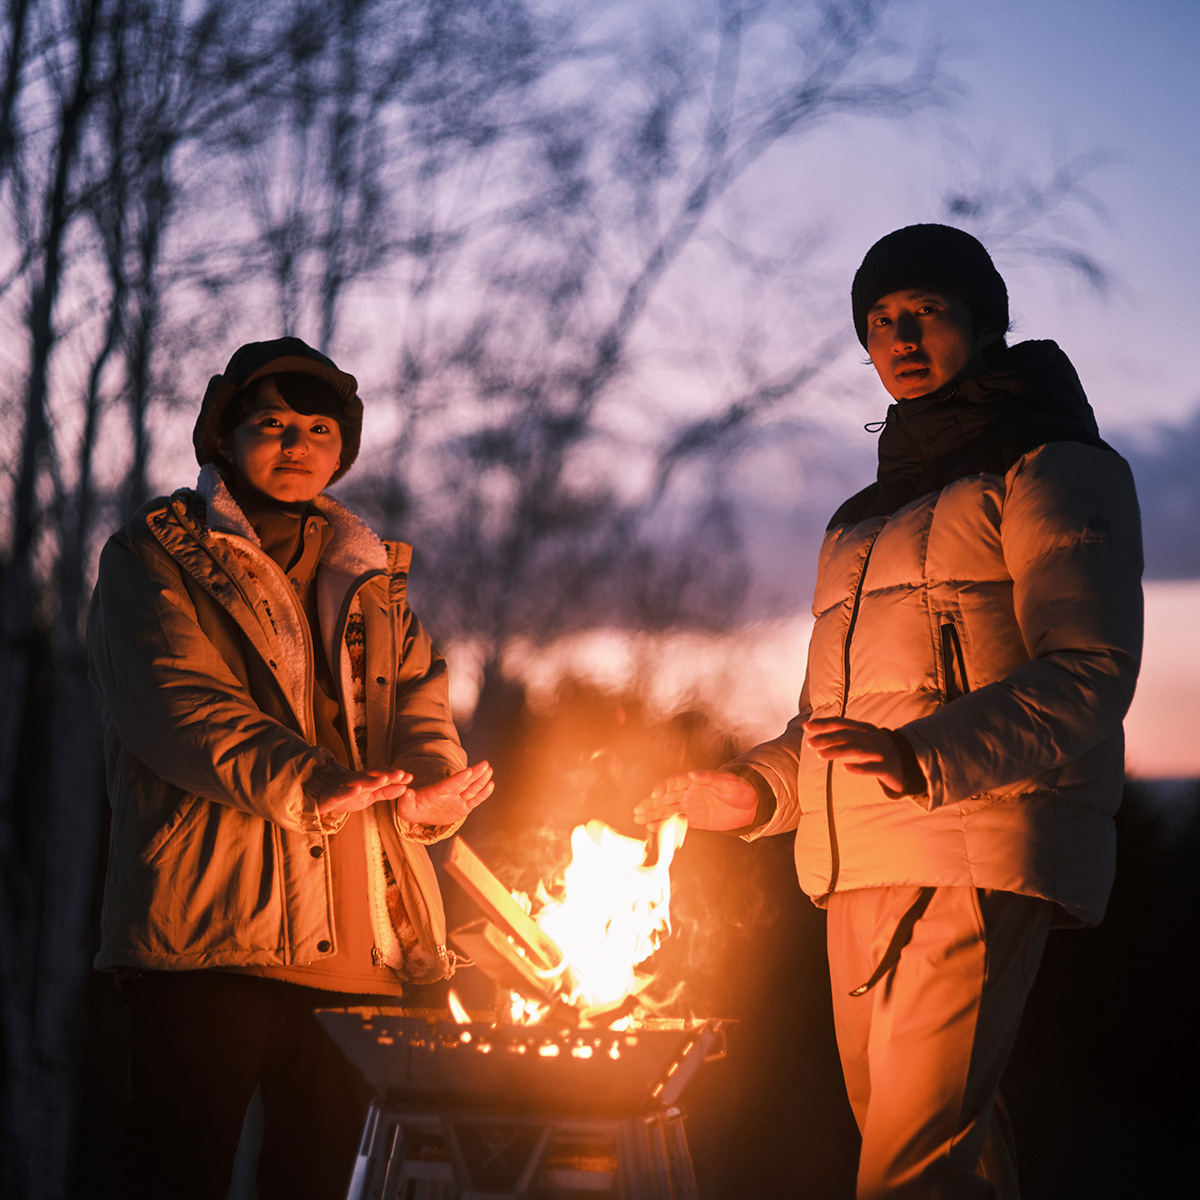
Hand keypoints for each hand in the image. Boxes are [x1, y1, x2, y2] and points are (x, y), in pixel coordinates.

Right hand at [318, 768, 413, 816]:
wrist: (321, 798)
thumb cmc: (348, 795)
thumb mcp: (369, 796)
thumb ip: (386, 792)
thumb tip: (405, 788)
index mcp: (365, 779)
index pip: (382, 774)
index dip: (395, 775)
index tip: (410, 777)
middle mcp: (356, 779)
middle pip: (373, 774)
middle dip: (387, 774)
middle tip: (402, 774)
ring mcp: (344, 786)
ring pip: (359, 782)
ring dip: (372, 780)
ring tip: (384, 779)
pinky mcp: (332, 796)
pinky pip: (341, 793)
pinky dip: (349, 790)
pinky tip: (357, 789)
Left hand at [396, 760, 493, 825]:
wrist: (420, 813)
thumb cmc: (412, 808)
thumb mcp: (405, 807)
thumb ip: (407, 800)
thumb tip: (408, 793)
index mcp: (436, 792)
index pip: (449, 784)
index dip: (459, 778)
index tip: (468, 771)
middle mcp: (449, 793)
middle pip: (464, 783)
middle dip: (475, 774)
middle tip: (485, 764)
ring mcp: (457, 799)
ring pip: (471, 789)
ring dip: (481, 780)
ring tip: (489, 770)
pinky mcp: (462, 807)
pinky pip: (474, 800)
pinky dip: (482, 794)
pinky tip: (490, 785)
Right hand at [634, 770, 757, 831]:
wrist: (751, 804)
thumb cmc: (740, 788)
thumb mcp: (727, 782)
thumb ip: (710, 778)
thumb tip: (691, 774)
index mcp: (694, 781)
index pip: (673, 783)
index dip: (663, 787)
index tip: (655, 794)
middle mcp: (689, 793)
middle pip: (665, 798)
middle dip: (651, 803)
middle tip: (637, 810)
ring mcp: (691, 806)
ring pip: (667, 810)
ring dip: (652, 814)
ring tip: (638, 818)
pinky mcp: (695, 820)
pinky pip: (676, 822)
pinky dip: (663, 824)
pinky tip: (651, 827)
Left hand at [803, 717, 903, 792]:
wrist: (910, 763)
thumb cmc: (879, 751)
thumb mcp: (863, 740)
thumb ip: (844, 737)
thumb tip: (818, 737)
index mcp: (864, 729)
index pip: (841, 723)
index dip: (823, 724)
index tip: (806, 727)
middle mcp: (872, 737)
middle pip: (847, 735)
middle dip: (827, 738)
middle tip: (810, 743)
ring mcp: (881, 752)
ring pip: (857, 749)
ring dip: (838, 751)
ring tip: (820, 755)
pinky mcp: (888, 768)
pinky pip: (873, 767)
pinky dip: (859, 767)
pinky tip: (846, 768)